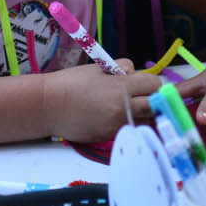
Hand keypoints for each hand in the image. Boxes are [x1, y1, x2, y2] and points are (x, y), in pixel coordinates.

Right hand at [41, 60, 162, 142]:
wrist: (50, 105)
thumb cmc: (72, 83)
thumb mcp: (100, 68)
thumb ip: (122, 69)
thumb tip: (135, 74)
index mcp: (122, 87)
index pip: (155, 85)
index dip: (152, 84)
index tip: (145, 84)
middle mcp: (124, 107)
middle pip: (156, 105)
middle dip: (154, 100)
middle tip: (145, 97)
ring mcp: (118, 124)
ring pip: (147, 121)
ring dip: (144, 114)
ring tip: (131, 108)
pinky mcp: (110, 136)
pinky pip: (130, 129)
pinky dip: (129, 123)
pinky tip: (116, 117)